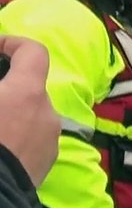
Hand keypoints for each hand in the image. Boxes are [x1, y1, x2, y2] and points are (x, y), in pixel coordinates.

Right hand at [0, 36, 58, 184]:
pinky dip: (16, 135)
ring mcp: (51, 141)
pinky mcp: (47, 163)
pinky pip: (31, 138)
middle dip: (5, 87)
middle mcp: (47, 113)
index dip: (13, 43)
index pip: (33, 52)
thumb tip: (2, 85)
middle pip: (28, 87)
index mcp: (27, 93)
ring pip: (30, 115)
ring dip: (10, 113)